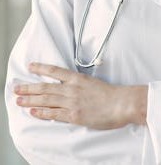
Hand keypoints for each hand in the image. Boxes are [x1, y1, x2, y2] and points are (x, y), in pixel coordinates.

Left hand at [14, 63, 147, 129]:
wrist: (122, 103)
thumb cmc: (112, 94)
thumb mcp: (95, 83)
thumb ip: (82, 84)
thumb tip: (72, 85)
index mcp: (78, 79)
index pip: (55, 71)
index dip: (41, 68)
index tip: (31, 67)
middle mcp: (72, 89)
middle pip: (45, 87)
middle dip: (29, 87)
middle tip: (17, 88)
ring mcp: (72, 102)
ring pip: (46, 100)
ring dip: (30, 100)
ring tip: (19, 100)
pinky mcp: (74, 115)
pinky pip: (54, 114)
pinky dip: (42, 112)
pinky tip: (33, 111)